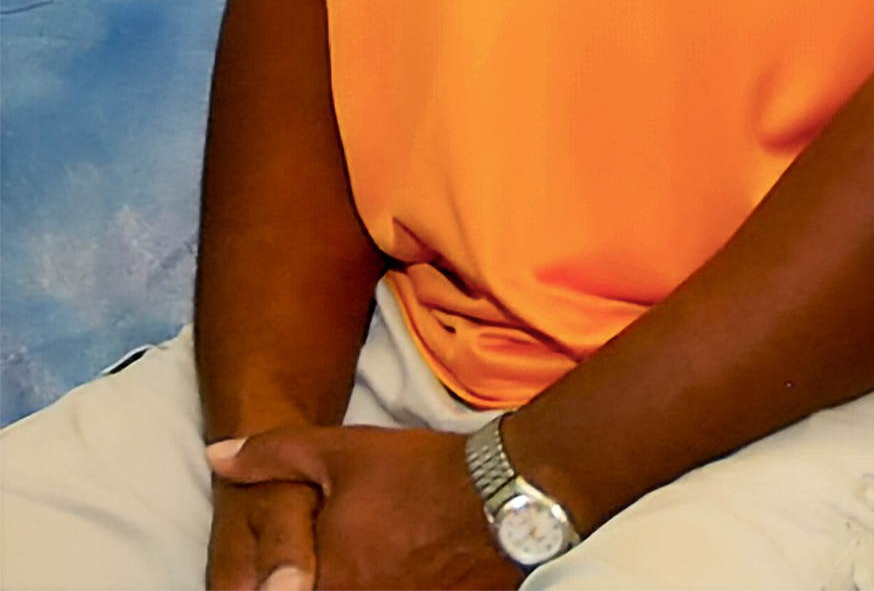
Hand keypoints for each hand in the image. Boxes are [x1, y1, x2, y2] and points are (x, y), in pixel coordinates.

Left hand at [207, 426, 520, 589]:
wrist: (504, 493)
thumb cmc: (417, 474)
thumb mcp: (340, 451)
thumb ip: (271, 456)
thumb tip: (215, 457)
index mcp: (323, 581)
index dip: (277, 579)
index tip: (281, 571)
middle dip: (308, 578)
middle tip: (339, 551)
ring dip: (353, 582)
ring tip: (372, 557)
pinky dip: (391, 586)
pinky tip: (397, 569)